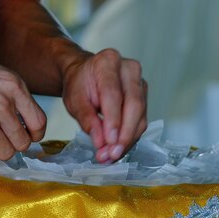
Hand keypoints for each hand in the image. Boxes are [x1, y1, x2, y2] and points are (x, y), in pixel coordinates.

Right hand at [0, 42, 45, 162]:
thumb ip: (8, 86)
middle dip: (12, 143)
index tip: (27, 136)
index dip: (34, 134)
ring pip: (5, 153)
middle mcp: (3, 104)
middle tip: (0, 138)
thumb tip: (22, 107)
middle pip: (23, 142)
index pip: (39, 122)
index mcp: (13, 86)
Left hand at [62, 48, 147, 162]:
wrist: (87, 76)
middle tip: (112, 154)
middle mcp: (129, 69)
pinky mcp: (144, 97)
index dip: (113, 120)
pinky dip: (130, 138)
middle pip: (134, 105)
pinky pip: (141, 121)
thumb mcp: (74, 100)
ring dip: (127, 140)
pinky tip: (118, 150)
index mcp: (108, 61)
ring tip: (111, 156)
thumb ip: (86, 119)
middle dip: (124, 134)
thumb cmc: (80, 85)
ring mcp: (140, 83)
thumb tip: (100, 142)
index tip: (109, 141)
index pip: (113, 94)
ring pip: (141, 116)